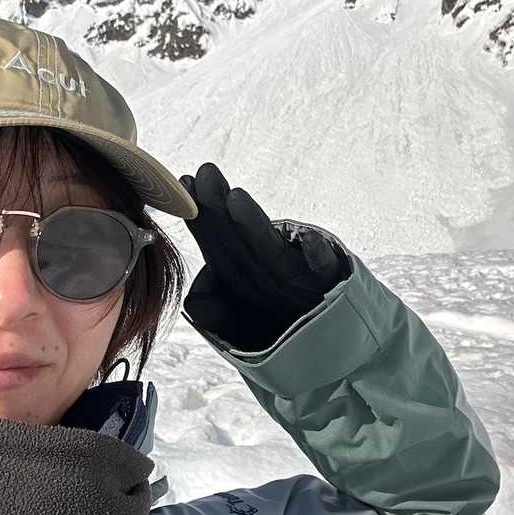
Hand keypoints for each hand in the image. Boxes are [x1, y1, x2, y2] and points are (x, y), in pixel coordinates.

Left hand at [178, 163, 347, 349]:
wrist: (330, 341)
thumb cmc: (280, 325)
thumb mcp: (243, 326)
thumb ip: (220, 315)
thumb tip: (192, 304)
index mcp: (242, 269)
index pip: (216, 239)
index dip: (198, 215)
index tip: (182, 186)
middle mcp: (266, 264)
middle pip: (238, 233)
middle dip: (219, 204)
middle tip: (205, 173)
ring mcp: (296, 272)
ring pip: (270, 246)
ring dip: (253, 222)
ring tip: (235, 199)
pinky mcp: (327, 283)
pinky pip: (322, 268)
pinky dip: (317, 254)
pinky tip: (307, 240)